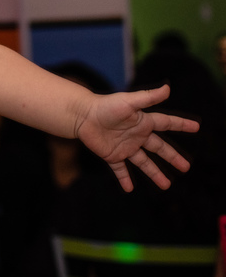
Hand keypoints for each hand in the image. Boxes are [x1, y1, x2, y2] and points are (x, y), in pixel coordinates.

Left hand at [74, 85, 198, 191]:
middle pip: (159, 148)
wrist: (81, 115)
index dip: (180, 125)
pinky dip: (124, 179)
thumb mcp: (129, 101)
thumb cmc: (105, 106)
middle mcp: (136, 136)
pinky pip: (120, 169)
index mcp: (143, 122)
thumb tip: (168, 87)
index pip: (166, 123)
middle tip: (186, 167)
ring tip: (166, 185)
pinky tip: (129, 188)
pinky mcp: (112, 155)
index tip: (196, 127)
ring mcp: (125, 147)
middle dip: (172, 157)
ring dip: (155, 173)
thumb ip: (148, 97)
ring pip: (144, 163)